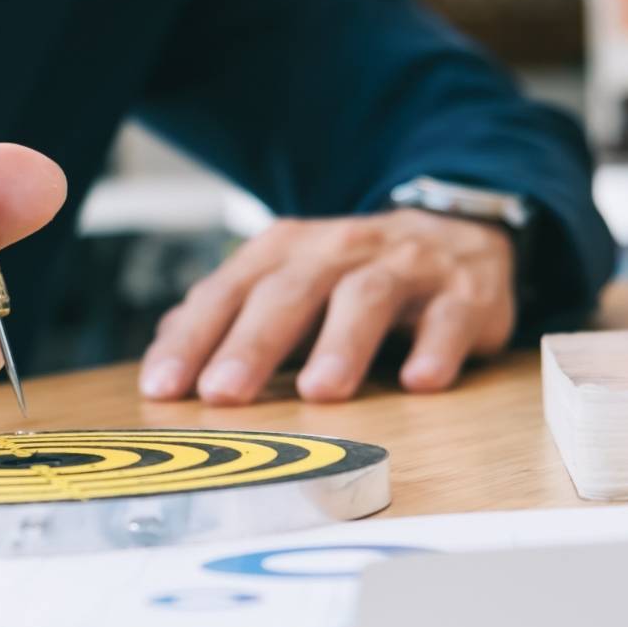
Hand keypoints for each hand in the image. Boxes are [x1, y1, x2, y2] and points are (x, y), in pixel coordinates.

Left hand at [138, 209, 514, 405]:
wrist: (456, 233)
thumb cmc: (352, 275)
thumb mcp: (286, 282)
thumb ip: (229, 315)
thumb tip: (164, 350)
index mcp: (286, 251)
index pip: (228, 292)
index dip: (194, 339)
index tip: (163, 388)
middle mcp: (339, 250)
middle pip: (290, 291)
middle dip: (253, 342)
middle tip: (223, 393)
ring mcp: (404, 267)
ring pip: (367, 297)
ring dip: (341, 344)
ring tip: (318, 391)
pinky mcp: (463, 293)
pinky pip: (450, 317)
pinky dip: (436, 348)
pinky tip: (420, 381)